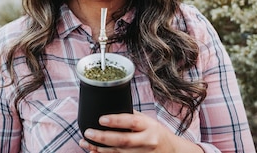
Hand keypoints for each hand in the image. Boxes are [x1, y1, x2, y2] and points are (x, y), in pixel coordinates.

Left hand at [78, 110, 202, 152]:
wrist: (171, 151)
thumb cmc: (156, 132)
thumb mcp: (147, 121)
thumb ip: (131, 116)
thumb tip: (109, 106)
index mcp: (149, 126)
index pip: (131, 122)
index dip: (116, 121)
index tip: (101, 119)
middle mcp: (146, 141)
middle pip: (123, 141)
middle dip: (103, 137)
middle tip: (87, 132)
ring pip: (118, 152)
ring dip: (99, 148)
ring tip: (84, 142)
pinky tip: (93, 152)